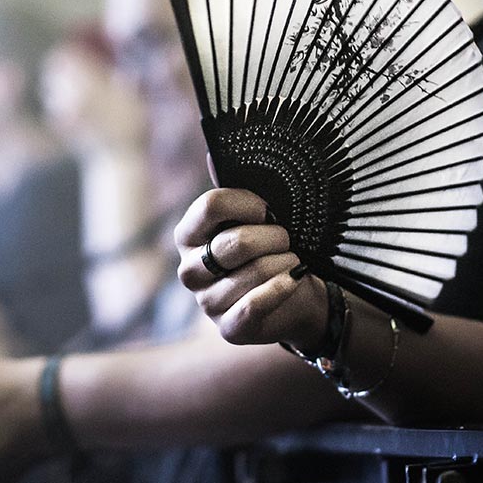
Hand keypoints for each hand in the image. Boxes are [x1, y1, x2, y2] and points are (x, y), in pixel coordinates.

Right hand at [175, 188, 327, 351]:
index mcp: (189, 236)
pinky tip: (293, 280)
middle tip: (286, 238)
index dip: (246, 204)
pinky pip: (253, 306)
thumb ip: (234, 191)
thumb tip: (213, 153)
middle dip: (273, 237)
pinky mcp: (228, 328)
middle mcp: (190, 270)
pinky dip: (279, 289)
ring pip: (250, 274)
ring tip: (293, 261)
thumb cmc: (270, 248)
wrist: (294, 294)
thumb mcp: (255, 217)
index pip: (209, 207)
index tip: (268, 210)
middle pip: (234, 243)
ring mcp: (206, 302)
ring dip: (283, 263)